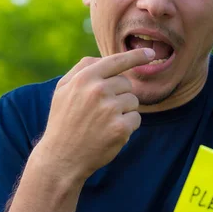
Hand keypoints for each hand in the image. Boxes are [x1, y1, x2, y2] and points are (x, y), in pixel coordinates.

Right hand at [35, 48, 155, 180]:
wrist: (61, 158)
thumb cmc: (63, 121)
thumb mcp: (63, 89)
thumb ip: (82, 69)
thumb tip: (104, 58)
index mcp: (84, 78)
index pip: (116, 61)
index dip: (137, 56)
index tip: (151, 53)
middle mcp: (98, 91)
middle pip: (127, 84)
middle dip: (119, 95)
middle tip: (99, 111)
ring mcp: (110, 109)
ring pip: (133, 101)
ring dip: (124, 111)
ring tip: (103, 123)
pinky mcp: (120, 128)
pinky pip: (136, 118)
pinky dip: (127, 126)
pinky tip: (110, 133)